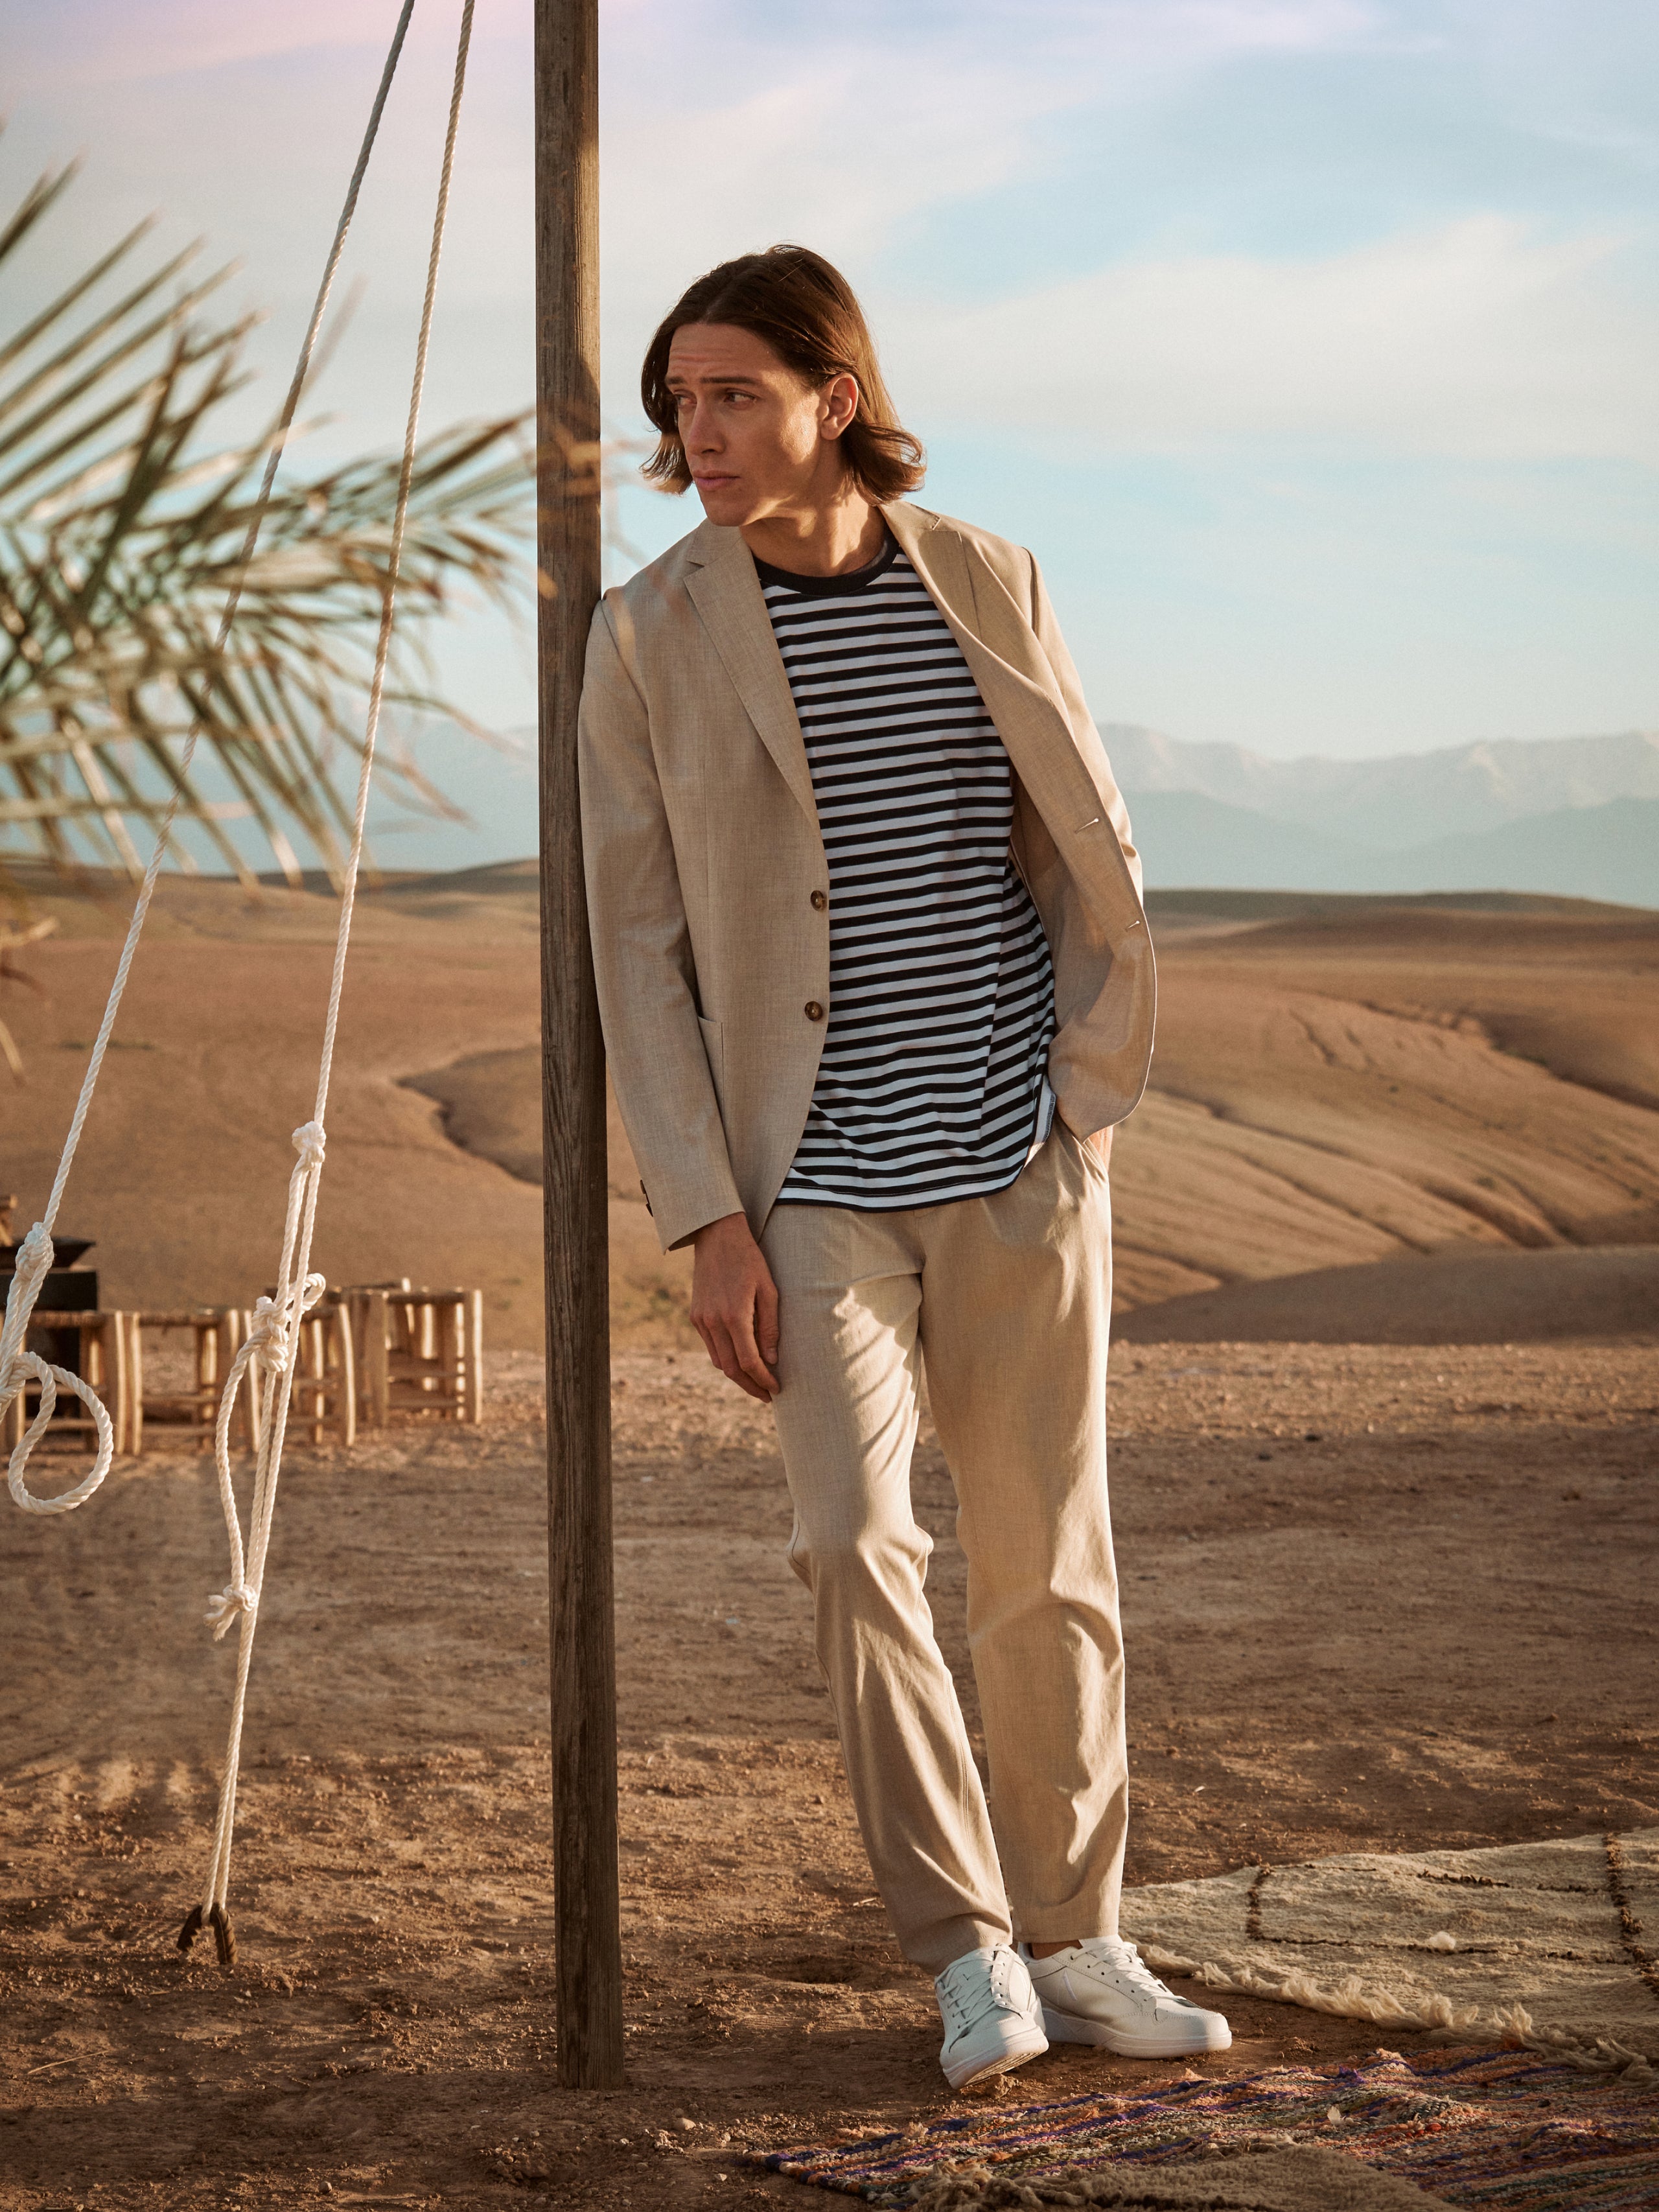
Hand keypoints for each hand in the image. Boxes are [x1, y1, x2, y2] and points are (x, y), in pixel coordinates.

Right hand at [690, 1212, 778, 1400]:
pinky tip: (741, 1359)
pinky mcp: (695, 1316)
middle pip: (731, 1369)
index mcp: (734, 1316)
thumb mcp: (769, 1290)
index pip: (749, 1362)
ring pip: (719, 1361)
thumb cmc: (750, 1261)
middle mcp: (713, 1322)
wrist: (717, 1237)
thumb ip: (770, 1327)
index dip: (763, 1380)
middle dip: (750, 1386)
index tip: (776, 1389)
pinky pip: (711, 1346)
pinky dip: (726, 1358)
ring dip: (737, 1376)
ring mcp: (701, 1320)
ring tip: (756, 1381)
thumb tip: (771, 1360)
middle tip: (767, 1395)